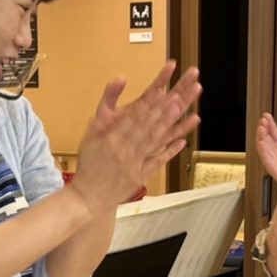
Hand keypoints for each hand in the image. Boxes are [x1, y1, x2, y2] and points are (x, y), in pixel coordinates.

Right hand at [71, 61, 200, 210]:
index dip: (150, 104)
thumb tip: (119, 80)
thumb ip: (105, 107)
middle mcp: (125, 149)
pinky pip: (157, 162)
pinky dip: (170, 151)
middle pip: (148, 126)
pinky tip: (182, 141)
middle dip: (165, 111)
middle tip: (180, 97)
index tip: (163, 91)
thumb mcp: (90, 133)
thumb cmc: (89, 163)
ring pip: (155, 142)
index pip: (134, 117)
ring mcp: (135, 163)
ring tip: (188, 113)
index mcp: (112, 138)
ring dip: (172, 128)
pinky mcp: (141, 175)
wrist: (88, 196)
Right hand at [254, 113, 276, 193]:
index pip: (274, 132)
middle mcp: (276, 150)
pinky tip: (261, 141)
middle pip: (268, 136)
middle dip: (265, 127)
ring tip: (261, 127)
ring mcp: (272, 157)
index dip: (271, 124)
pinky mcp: (271, 164)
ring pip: (264, 144)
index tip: (267, 116)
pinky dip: (262, 148)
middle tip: (263, 119)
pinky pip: (265, 155)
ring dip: (262, 135)